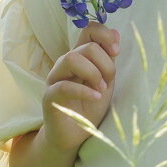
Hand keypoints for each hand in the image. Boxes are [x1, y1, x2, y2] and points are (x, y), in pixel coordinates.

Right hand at [39, 22, 119, 153]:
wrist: (74, 136)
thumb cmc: (89, 107)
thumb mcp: (105, 81)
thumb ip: (109, 59)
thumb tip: (116, 32)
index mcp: (79, 56)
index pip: (88, 30)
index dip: (104, 35)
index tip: (116, 51)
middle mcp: (65, 63)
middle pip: (85, 46)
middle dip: (104, 63)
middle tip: (108, 82)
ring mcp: (55, 78)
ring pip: (71, 58)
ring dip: (93, 73)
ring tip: (101, 90)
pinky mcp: (49, 97)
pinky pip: (64, 86)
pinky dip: (84, 91)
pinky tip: (95, 97)